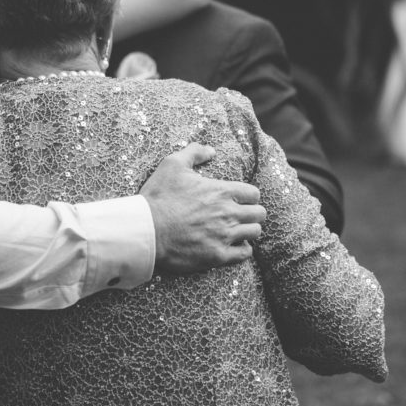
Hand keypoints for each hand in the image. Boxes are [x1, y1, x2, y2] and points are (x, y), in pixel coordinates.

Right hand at [140, 143, 265, 273]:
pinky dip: (242, 250)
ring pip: (254, 232)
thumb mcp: (172, 164)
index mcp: (221, 191)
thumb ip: (194, 152)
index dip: (248, 196)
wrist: (146, 230)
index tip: (240, 200)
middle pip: (259, 214)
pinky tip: (233, 246)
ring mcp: (224, 235)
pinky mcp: (217, 256)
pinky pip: (244, 254)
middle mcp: (228, 213)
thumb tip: (211, 150)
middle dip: (253, 213)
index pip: (254, 193)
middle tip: (241, 215)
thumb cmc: (158, 197)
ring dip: (248, 230)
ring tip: (237, 230)